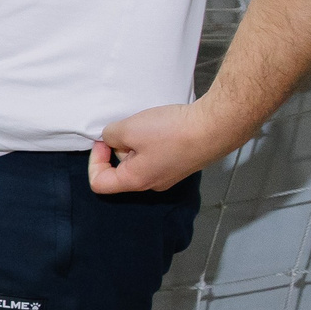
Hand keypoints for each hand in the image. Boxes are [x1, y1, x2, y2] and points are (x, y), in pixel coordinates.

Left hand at [90, 97, 244, 194]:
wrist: (216, 127)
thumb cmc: (172, 132)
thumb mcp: (130, 128)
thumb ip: (111, 135)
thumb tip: (111, 139)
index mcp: (136, 181)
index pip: (99, 184)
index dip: (94, 161)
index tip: (105, 141)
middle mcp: (152, 184)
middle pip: (121, 171)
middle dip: (118, 148)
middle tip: (128, 128)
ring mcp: (170, 175)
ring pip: (140, 161)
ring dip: (137, 142)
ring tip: (147, 125)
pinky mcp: (182, 163)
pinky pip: (157, 155)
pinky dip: (153, 141)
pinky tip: (162, 126)